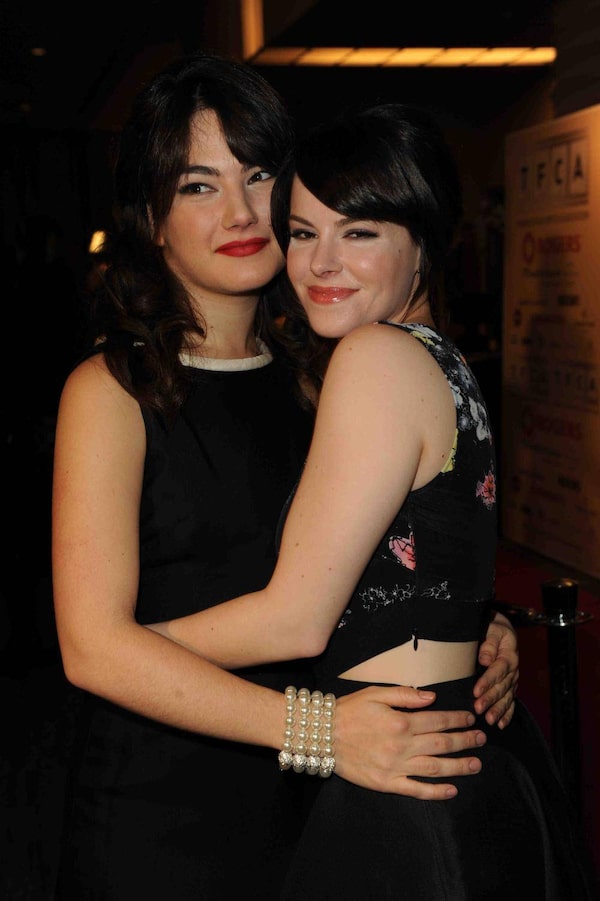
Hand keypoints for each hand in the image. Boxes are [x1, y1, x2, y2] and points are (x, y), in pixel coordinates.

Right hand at [334, 685, 485, 799]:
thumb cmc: (348, 710)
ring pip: (435, 768)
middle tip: (481, 740)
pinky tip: (451, 790)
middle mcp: (402, 745)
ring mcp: (395, 767)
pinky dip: (436, 792)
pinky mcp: (386, 784)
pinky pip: (416, 790)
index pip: (438, 720)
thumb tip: (432, 697)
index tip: (471, 719)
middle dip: (465, 741)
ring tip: (475, 764)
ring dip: (459, 766)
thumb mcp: (375, 693)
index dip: (457, 720)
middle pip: (442, 744)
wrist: (321, 735)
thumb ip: (405, 695)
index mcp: (401, 721)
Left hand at [473, 611, 518, 728]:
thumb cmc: (493, 628)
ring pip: (506, 697)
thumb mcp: (493, 629)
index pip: (497, 671)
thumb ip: (489, 643)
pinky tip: (501, 724)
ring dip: (498, 710)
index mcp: (508, 656)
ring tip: (489, 720)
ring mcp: (512, 680)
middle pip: (502, 687)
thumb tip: (485, 660)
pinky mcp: (510, 686)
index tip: (476, 691)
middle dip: (490, 699)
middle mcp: (513, 670)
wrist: (501, 629)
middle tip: (478, 709)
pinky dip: (507, 714)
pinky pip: (511, 702)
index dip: (487, 682)